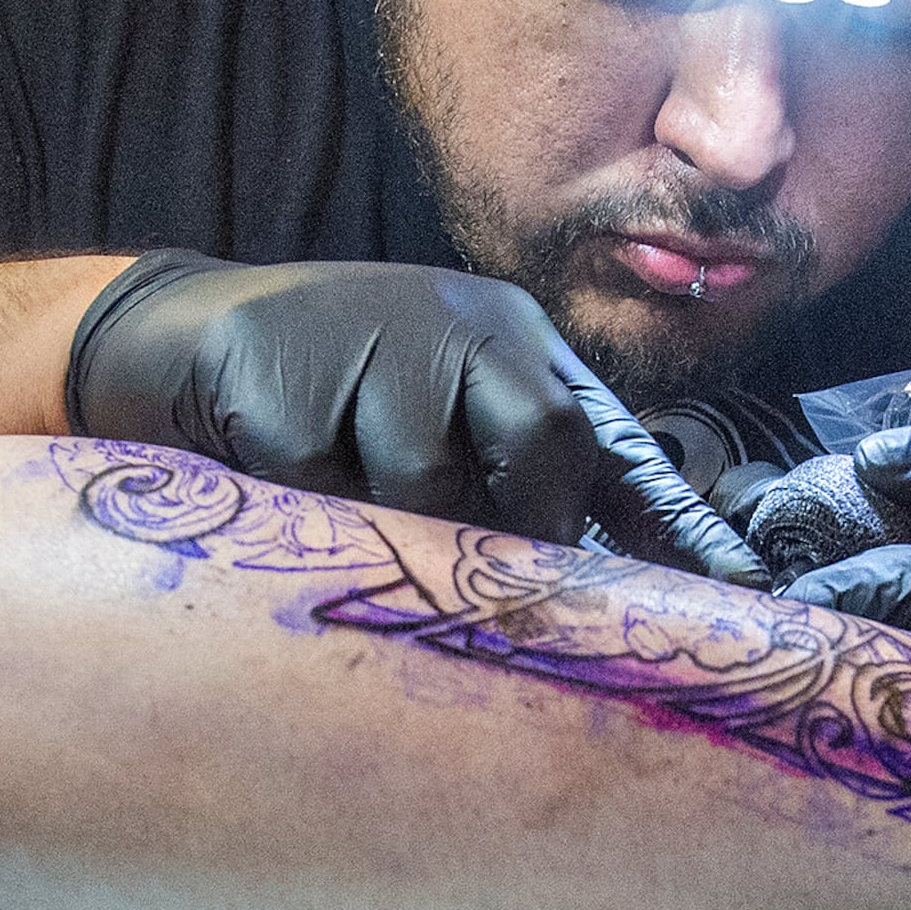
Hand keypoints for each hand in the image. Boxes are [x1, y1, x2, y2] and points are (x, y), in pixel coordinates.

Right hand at [66, 253, 764, 582]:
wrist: (169, 333)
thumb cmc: (328, 394)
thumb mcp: (437, 412)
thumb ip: (517, 477)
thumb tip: (625, 584)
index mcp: (505, 332)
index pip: (600, 431)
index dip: (665, 517)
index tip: (741, 589)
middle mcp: (451, 320)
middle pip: (539, 439)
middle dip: (517, 525)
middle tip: (477, 580)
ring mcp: (363, 338)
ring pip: (425, 484)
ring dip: (395, 527)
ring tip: (350, 511)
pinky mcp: (278, 377)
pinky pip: (321, 493)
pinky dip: (307, 512)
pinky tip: (277, 484)